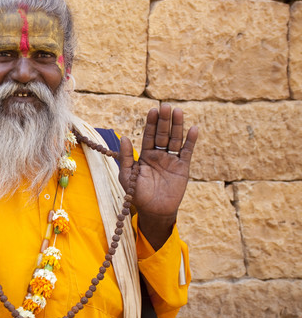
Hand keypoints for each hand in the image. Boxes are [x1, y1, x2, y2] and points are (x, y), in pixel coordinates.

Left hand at [119, 103, 198, 248]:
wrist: (153, 210)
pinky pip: (187, 152)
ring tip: (178, 111)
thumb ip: (126, 158)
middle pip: (163, 134)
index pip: (149, 135)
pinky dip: (190, 140)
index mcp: (145, 155)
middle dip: (164, 121)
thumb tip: (124, 138)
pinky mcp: (183, 167)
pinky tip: (193, 128)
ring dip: (177, 126)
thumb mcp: (127, 175)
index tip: (153, 110)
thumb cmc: (137, 194)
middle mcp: (159, 155)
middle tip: (166, 106)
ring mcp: (172, 160)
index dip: (151, 123)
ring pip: (175, 139)